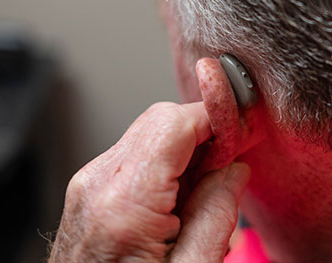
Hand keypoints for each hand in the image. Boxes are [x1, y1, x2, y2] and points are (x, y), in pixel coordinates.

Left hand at [48, 102, 250, 262]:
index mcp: (126, 203)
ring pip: (150, 133)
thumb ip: (217, 214)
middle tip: (229, 163)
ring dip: (186, 150)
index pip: (174, 123)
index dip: (215, 118)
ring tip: (203, 189)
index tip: (241, 131)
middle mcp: (99, 184)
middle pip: (161, 120)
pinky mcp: (92, 189)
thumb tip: (235, 171)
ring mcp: (90, 184)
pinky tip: (180, 195)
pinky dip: (167, 163)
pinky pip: (137, 154)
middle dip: (203, 133)